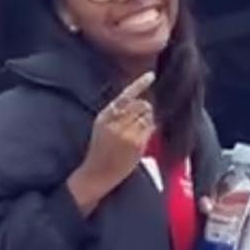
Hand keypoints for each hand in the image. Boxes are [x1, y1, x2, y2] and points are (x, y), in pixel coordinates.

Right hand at [68, 71, 156, 212]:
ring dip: (147, 120)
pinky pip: (150, 129)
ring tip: (136, 132)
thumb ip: (118, 114)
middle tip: (139, 121)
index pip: (125, 96)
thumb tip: (142, 101)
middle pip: (141, 105)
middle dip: (145, 109)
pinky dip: (149, 131)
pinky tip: (140, 140)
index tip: (151, 75)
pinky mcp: (136, 144)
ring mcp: (127, 134)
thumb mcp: (102, 127)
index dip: (139, 84)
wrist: (97, 174)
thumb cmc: (101, 150)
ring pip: (148, 116)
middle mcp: (115, 123)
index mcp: (104, 116)